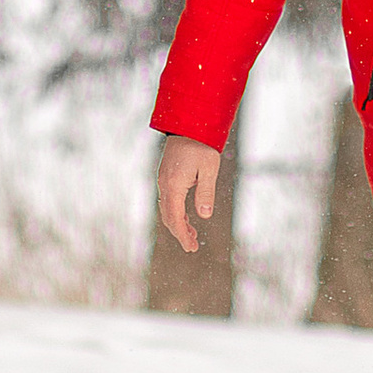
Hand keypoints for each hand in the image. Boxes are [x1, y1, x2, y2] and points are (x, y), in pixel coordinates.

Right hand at [156, 136, 222, 252]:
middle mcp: (165, 184)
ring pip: (166, 209)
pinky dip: (175, 212)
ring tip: (192, 234)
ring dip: (177, 223)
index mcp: (174, 185)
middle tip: (193, 247)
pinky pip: (167, 200)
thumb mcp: (209, 169)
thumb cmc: (202, 146)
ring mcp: (163, 180)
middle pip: (168, 216)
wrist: (188, 124)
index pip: (175, 218)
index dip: (182, 235)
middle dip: (179, 233)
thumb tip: (204, 215)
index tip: (191, 248)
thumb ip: (206, 192)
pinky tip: (186, 216)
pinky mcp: (166, 176)